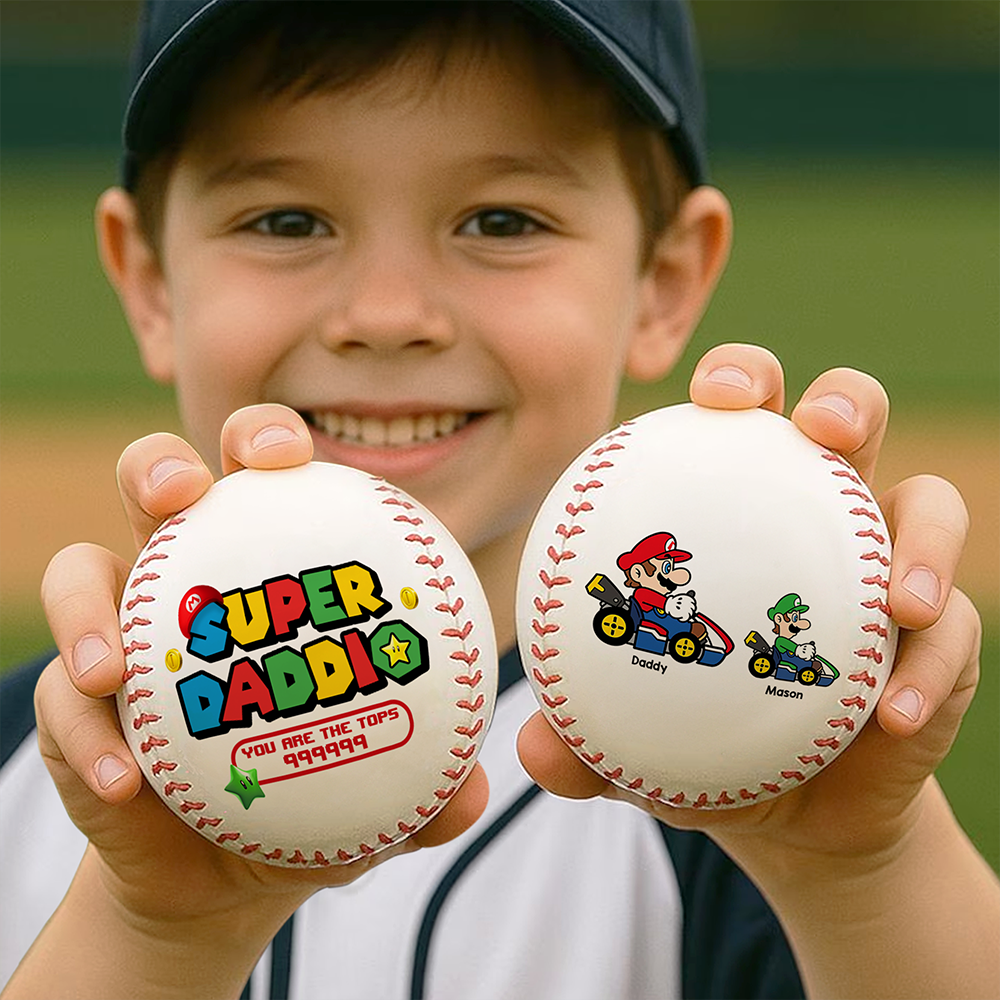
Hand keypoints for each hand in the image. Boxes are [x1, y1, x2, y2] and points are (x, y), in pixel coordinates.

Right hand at [36, 405, 488, 946]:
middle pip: (155, 484)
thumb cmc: (315, 796)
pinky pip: (62, 704)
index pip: (262, 478)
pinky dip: (87, 738)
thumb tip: (474, 793)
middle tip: (185, 494)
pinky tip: (125, 782)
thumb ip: (424, 788)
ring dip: (87, 606)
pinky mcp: (75, 706)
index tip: (292, 457)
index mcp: (265, 567)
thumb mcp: (378, 793)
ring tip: (117, 667)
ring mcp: (124, 636)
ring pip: (77, 573)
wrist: (227, 870)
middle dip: (160, 467)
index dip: (268, 441)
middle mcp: (188, 580)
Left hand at [518, 344, 980, 865]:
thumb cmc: (701, 741)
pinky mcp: (940, 640)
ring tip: (896, 599)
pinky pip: (951, 636)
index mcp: (741, 509)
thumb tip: (532, 748)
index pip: (743, 419)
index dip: (736, 380)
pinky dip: (928, 669)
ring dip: (922, 537)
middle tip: (818, 430)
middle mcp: (819, 519)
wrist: (790, 809)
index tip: (710, 395)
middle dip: (842, 402)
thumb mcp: (634, 743)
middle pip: (849, 419)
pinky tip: (891, 714)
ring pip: (931, 506)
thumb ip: (585, 740)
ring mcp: (887, 571)